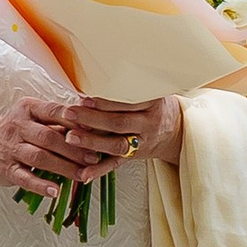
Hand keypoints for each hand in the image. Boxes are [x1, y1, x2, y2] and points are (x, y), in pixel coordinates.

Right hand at [0, 91, 107, 196]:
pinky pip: (24, 177)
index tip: (96, 130)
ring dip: (63, 168)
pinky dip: (40, 185)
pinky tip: (55, 191)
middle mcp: (18, 126)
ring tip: (82, 176)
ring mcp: (11, 148)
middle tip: (95, 158)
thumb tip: (94, 125)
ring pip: (39, 158)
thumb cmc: (16, 131)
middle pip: (49, 137)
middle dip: (74, 149)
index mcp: (28, 109)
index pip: (55, 111)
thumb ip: (59, 121)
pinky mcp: (6, 168)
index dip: (76, 121)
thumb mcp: (33, 118)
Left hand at [58, 93, 184, 171]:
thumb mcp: (152, 90)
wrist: (177, 130)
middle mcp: (148, 124)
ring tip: (70, 138)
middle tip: (70, 113)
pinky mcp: (133, 158)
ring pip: (116, 145)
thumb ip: (130, 86)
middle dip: (93, 119)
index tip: (85, 98)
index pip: (128, 102)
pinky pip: (115, 165)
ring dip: (92, 142)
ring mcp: (141, 143)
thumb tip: (98, 72)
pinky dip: (98, 170)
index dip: (106, 101)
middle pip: (119, 122)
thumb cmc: (156, 105)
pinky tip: (83, 174)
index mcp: (152, 104)